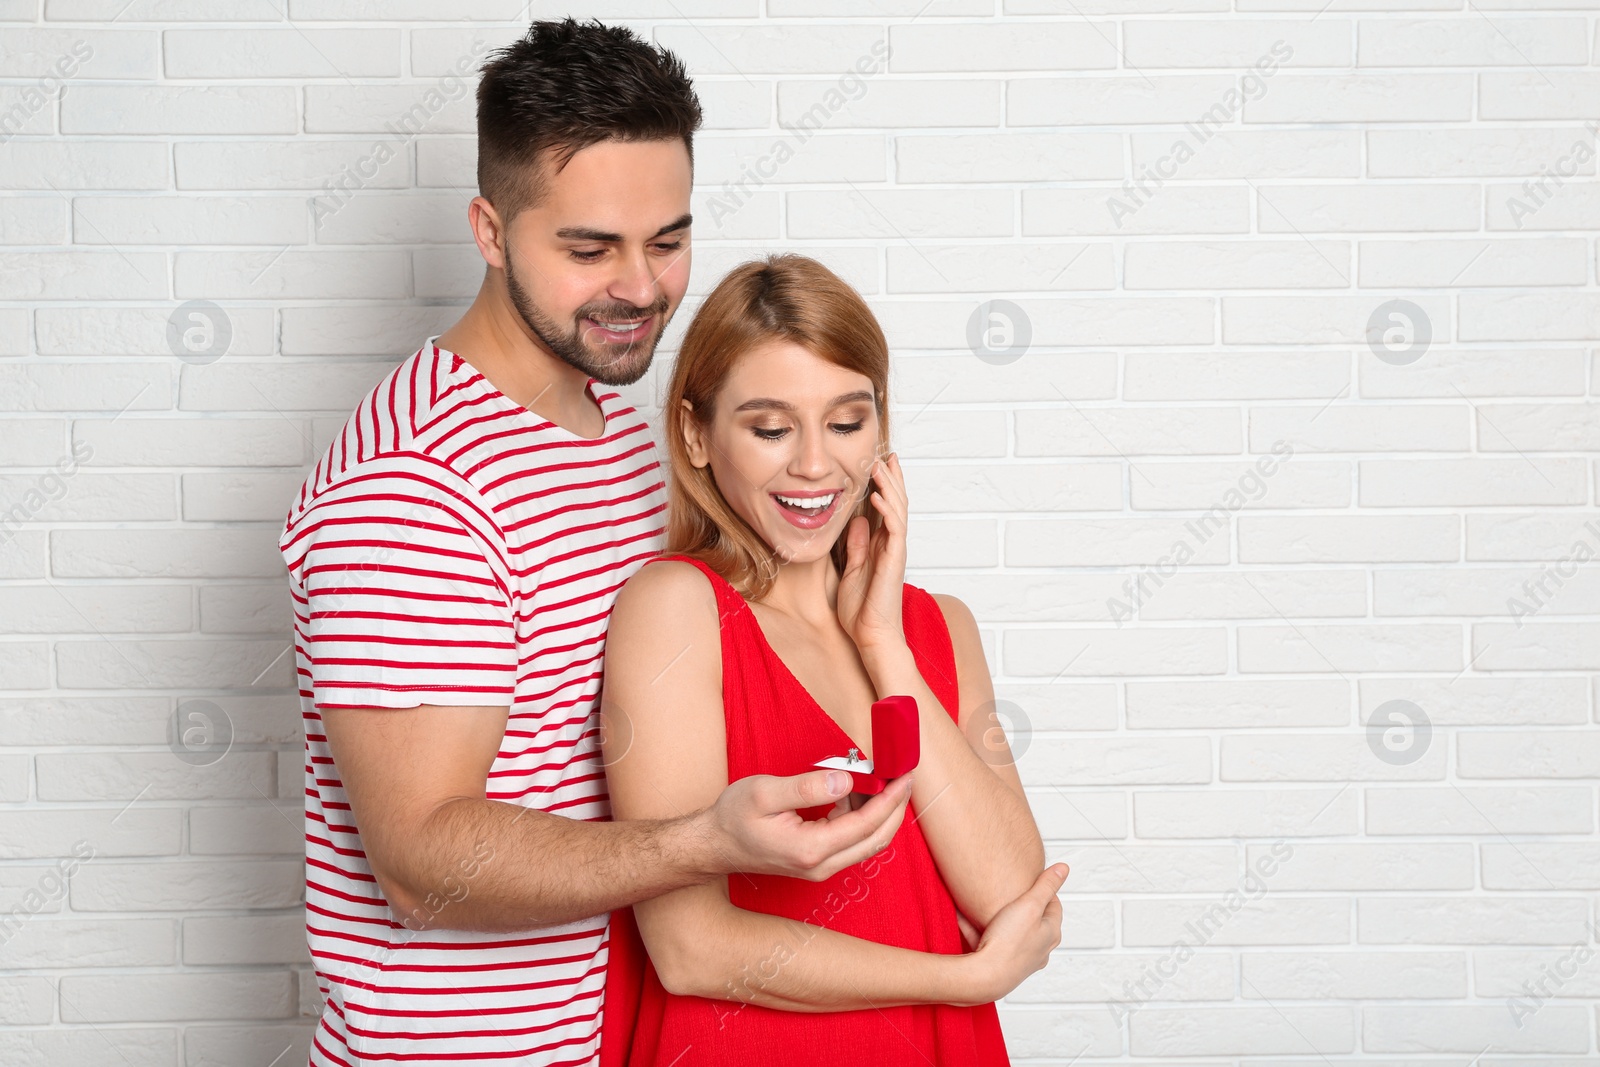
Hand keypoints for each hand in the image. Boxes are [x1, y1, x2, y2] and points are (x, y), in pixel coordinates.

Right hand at [701, 770, 912, 881]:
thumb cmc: (733, 817)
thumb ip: (808, 787)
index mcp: (810, 849)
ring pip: (866, 843)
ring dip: (880, 813)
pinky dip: (863, 818)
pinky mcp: (817, 863)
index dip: (890, 800)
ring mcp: (819, 868)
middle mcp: (820, 865)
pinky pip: (851, 842)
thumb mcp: (765, 792)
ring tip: (881, 780)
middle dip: (896, 808)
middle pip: (876, 840)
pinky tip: (856, 794)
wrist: (714, 845)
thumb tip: (847, 780)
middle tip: (906, 778)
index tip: (904, 776)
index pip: (865, 825)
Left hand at [836, 452, 907, 657]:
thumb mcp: (852, 569)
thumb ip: (856, 545)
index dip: (884, 486)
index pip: (885, 509)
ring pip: (898, 511)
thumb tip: (856, 521)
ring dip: (890, 486)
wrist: (871, 636)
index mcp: (881, 546)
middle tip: (886, 454)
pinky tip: (878, 496)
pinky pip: (894, 530)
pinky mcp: (894, 561)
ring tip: (882, 464)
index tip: (878, 464)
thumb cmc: (861, 610)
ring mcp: (895, 552)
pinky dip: (887, 511)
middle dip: (892, 478)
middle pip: (896, 504)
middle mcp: (891, 545)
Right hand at [955, 863, 1067, 1004]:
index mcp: (1051, 934)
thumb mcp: (1030, 905)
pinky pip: (994, 943)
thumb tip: (1063, 868)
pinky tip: (966, 921)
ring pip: (1013, 932)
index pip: (1054, 905)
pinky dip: (982, 931)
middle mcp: (1040, 949)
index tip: (1030, 880)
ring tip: (985, 907)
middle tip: (1009, 893)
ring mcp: (1022, 960)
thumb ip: (1046, 885)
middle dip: (1021, 905)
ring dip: (1000, 919)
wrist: (984, 977)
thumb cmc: (1008, 942)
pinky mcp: (1003, 966)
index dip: (1043, 890)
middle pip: (1035, 921)